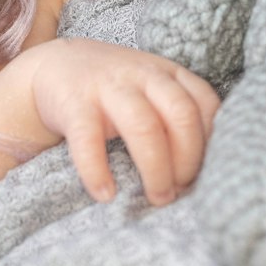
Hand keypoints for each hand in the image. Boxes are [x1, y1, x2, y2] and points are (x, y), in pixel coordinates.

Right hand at [28, 39, 219, 204]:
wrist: (56, 66)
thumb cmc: (116, 90)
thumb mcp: (152, 89)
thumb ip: (178, 114)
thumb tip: (207, 169)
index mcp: (169, 74)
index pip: (205, 104)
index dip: (210, 143)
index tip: (204, 173)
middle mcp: (144, 75)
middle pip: (180, 115)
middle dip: (187, 159)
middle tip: (180, 191)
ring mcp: (109, 86)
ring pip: (143, 126)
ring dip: (155, 168)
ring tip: (157, 198)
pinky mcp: (75, 103)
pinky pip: (88, 139)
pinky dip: (97, 170)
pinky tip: (105, 194)